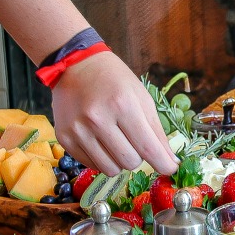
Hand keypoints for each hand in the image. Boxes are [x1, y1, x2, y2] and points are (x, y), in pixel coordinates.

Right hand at [50, 52, 179, 176]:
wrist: (75, 65)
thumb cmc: (114, 80)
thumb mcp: (142, 98)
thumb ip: (156, 132)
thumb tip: (170, 162)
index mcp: (123, 105)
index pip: (147, 148)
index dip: (163, 164)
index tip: (170, 169)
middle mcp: (98, 119)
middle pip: (129, 162)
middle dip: (139, 158)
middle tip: (135, 142)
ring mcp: (78, 130)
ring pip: (110, 169)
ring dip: (120, 161)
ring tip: (117, 142)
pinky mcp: (64, 138)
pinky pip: (92, 165)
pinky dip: (102, 159)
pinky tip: (101, 141)